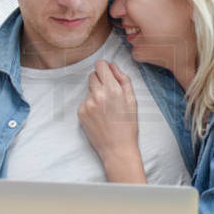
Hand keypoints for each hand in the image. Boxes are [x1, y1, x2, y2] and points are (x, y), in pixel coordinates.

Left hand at [77, 61, 143, 180]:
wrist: (117, 148)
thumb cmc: (128, 125)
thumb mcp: (132, 100)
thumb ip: (123, 79)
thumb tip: (112, 66)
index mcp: (113, 89)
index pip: (100, 65)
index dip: (104, 68)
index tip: (107, 73)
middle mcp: (98, 94)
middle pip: (92, 75)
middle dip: (100, 80)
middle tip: (108, 93)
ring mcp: (87, 104)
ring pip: (88, 89)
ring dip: (95, 93)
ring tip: (105, 108)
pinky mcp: (81, 112)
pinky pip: (84, 101)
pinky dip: (90, 105)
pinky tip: (99, 115)